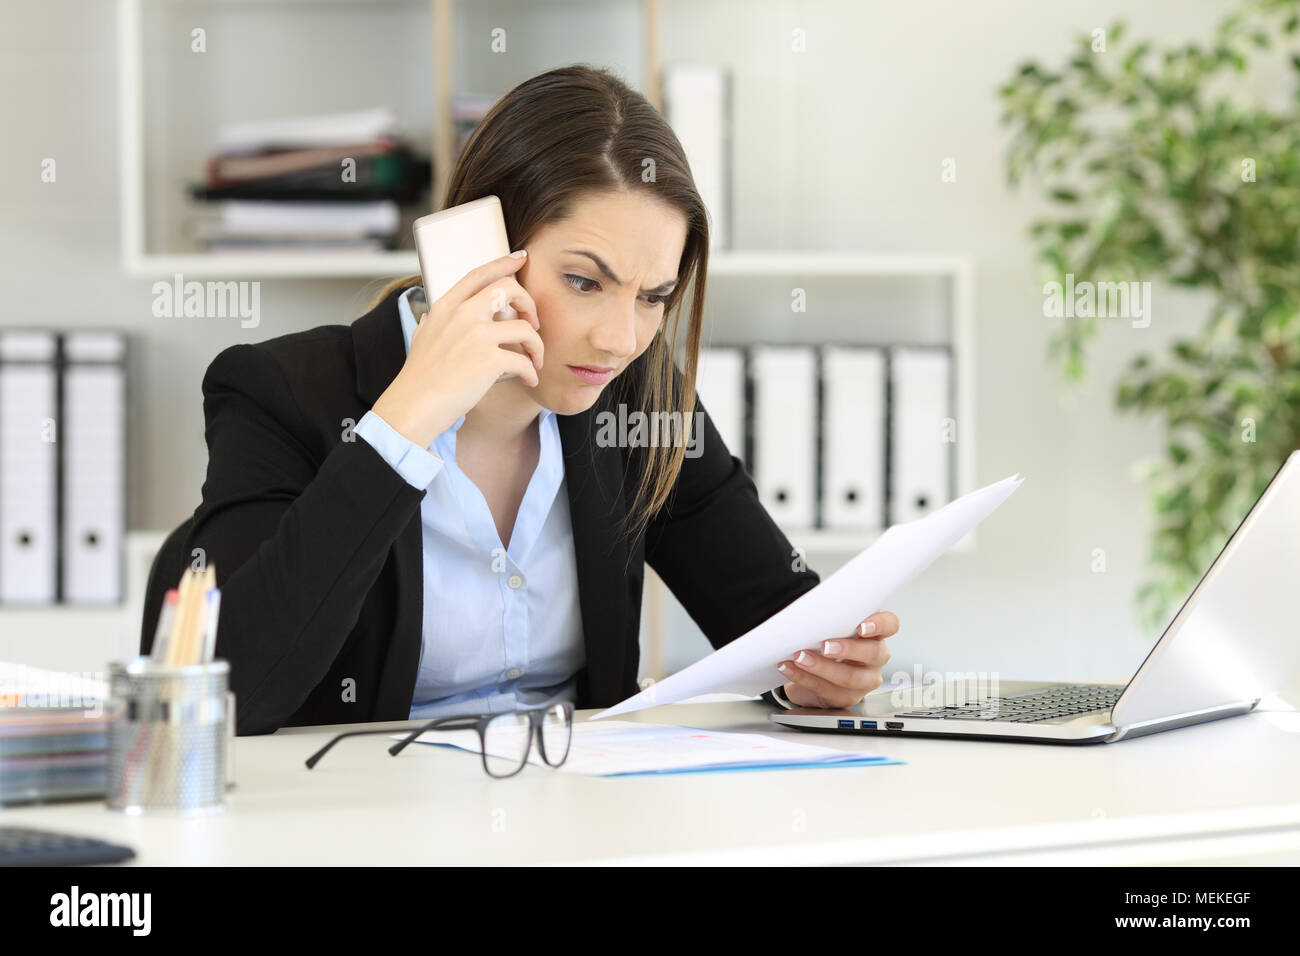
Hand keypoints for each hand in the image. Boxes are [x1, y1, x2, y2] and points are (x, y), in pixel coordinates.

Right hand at [372, 250, 543, 447]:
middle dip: (529, 303)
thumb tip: (428, 317)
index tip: (522, 258)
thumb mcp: (420, 340)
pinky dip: (531, 372)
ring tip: (535, 360)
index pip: (480, 274)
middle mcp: (461, 314)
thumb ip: (430, 324)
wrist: (413, 405)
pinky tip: (529, 380)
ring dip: (537, 345)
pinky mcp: (489, 359)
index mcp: (446, 307)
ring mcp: (476, 335)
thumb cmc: (418, 378)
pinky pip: (524, 361)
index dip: (504, 262)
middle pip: (509, 288)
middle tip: (533, 323)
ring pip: (525, 327)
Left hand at [776, 611, 897, 708]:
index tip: (861, 626)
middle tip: (824, 646)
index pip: (889, 625)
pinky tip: (790, 668)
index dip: (879, 625)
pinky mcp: (847, 697)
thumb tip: (812, 612)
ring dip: (821, 667)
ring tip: (800, 657)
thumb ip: (831, 621)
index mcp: (876, 635)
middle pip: (872, 653)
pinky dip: (804, 678)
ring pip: (850, 677)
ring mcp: (864, 680)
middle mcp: (875, 658)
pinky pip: (827, 690)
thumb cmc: (827, 643)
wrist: (814, 671)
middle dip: (847, 649)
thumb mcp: (832, 629)